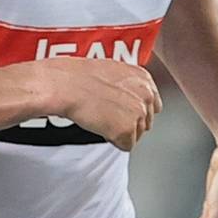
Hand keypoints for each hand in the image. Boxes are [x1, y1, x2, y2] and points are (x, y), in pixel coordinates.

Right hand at [38, 57, 159, 149]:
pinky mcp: (126, 130)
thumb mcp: (110, 72)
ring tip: (100, 120)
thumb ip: (125, 86)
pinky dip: (113, 141)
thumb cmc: (77, 77)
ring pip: (137, 135)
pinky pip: (126, 146)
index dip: (133, 111)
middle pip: (145, 122)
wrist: (65, 85)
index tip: (121, 111)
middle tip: (107, 117)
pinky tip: (99, 128)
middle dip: (128, 122)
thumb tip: (123, 97)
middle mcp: (146, 96)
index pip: (152, 104)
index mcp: (143, 78)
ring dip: (120, 132)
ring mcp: (138, 114)